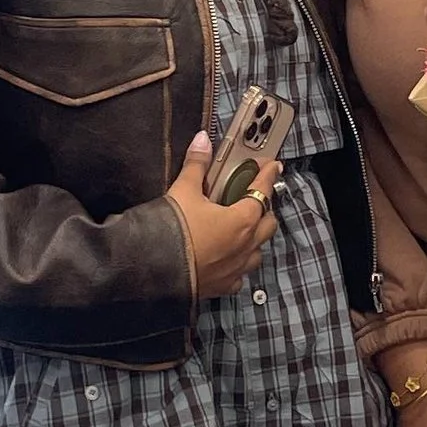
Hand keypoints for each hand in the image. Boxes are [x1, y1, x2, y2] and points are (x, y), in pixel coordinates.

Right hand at [164, 130, 281, 300]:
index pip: (262, 192)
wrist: (153, 271)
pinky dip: (238, 264)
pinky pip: (240, 275)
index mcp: (242, 220)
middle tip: (254, 197)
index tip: (273, 167)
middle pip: (268, 223)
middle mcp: (245, 246)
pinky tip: (229, 259)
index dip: (268, 176)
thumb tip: (202, 140)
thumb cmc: (173, 229)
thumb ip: (196, 165)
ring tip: (242, 229)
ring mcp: (236, 269)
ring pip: (257, 251)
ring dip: (255, 238)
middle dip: (265, 208)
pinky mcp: (222, 286)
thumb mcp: (184, 190)